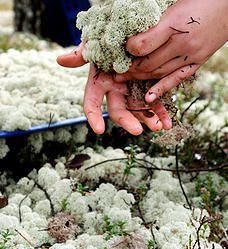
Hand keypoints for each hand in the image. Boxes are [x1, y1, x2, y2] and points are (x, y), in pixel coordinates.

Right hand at [57, 45, 171, 134]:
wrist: (133, 26)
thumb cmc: (110, 34)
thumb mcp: (96, 42)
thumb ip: (81, 54)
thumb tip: (60, 60)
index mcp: (101, 82)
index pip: (92, 103)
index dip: (93, 116)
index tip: (98, 130)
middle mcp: (116, 89)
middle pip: (118, 110)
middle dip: (127, 121)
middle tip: (137, 131)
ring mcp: (133, 89)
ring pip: (139, 109)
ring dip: (148, 120)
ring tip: (158, 127)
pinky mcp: (149, 86)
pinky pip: (155, 102)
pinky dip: (162, 113)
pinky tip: (168, 123)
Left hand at [114, 0, 227, 103]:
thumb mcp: (174, 2)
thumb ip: (155, 18)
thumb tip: (132, 28)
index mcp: (175, 23)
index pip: (142, 44)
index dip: (128, 49)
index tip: (122, 48)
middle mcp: (182, 43)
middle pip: (148, 63)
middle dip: (129, 68)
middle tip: (117, 70)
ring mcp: (191, 56)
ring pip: (158, 73)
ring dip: (139, 77)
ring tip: (125, 78)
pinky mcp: (197, 63)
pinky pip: (176, 79)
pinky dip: (161, 89)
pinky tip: (148, 98)